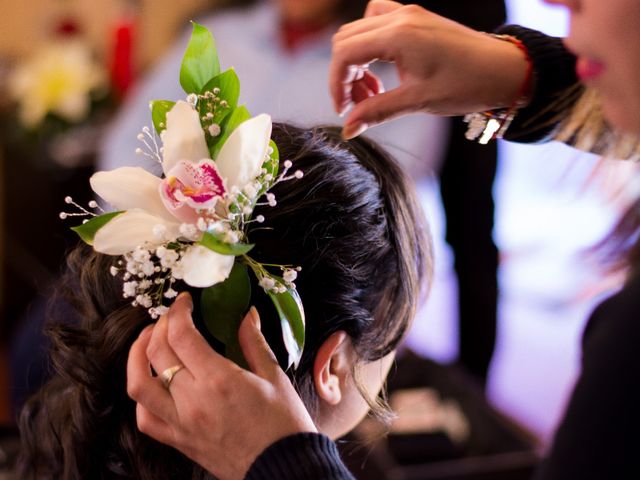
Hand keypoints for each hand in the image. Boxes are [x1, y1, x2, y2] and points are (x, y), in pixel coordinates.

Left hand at [127, 293, 316, 479]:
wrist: (283, 469)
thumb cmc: (284, 424)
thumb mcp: (274, 376)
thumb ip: (254, 342)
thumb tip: (246, 314)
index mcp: (220, 381)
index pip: (182, 336)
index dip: (178, 312)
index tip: (184, 301)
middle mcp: (193, 401)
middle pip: (157, 353)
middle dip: (159, 326)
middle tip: (171, 317)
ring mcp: (182, 424)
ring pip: (138, 385)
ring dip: (137, 357)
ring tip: (149, 342)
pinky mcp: (179, 441)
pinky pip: (146, 418)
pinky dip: (143, 396)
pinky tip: (154, 382)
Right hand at [330, 0, 529, 137]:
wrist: (504, 69)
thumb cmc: (468, 84)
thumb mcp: (418, 101)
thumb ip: (377, 112)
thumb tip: (348, 129)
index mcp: (398, 34)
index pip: (345, 53)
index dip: (337, 83)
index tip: (344, 110)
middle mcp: (400, 17)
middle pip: (346, 39)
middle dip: (344, 74)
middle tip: (358, 103)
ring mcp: (408, 13)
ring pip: (359, 30)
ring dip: (357, 61)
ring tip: (374, 91)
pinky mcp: (415, 18)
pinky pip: (377, 24)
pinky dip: (371, 47)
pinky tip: (384, 69)